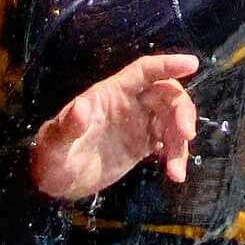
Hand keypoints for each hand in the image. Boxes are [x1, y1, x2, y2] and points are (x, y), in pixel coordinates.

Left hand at [30, 51, 200, 198]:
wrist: (57, 181)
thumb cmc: (52, 156)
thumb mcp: (55, 143)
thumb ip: (67, 126)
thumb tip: (81, 106)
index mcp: (111, 93)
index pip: (144, 71)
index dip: (167, 65)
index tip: (191, 64)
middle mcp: (129, 104)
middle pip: (167, 95)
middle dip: (182, 110)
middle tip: (186, 135)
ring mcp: (138, 124)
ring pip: (172, 120)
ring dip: (181, 142)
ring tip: (176, 172)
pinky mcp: (142, 145)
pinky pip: (169, 143)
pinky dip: (176, 156)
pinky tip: (174, 174)